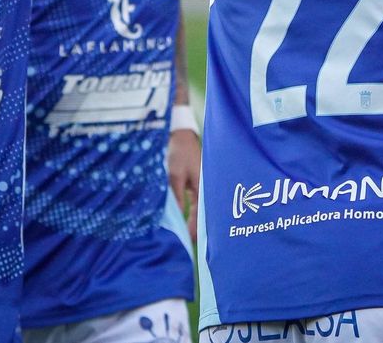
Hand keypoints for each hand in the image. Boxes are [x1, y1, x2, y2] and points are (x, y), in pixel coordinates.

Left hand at [168, 128, 200, 243]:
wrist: (183, 136)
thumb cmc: (180, 154)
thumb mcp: (175, 176)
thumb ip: (176, 196)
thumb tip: (177, 217)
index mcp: (205, 186)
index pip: (203, 213)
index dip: (198, 228)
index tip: (192, 242)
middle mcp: (207, 188)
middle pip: (205, 213)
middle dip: (199, 228)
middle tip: (191, 244)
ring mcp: (204, 186)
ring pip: (202, 209)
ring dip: (196, 221)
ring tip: (189, 236)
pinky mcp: (198, 184)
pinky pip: (198, 202)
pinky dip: (193, 212)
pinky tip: (188, 220)